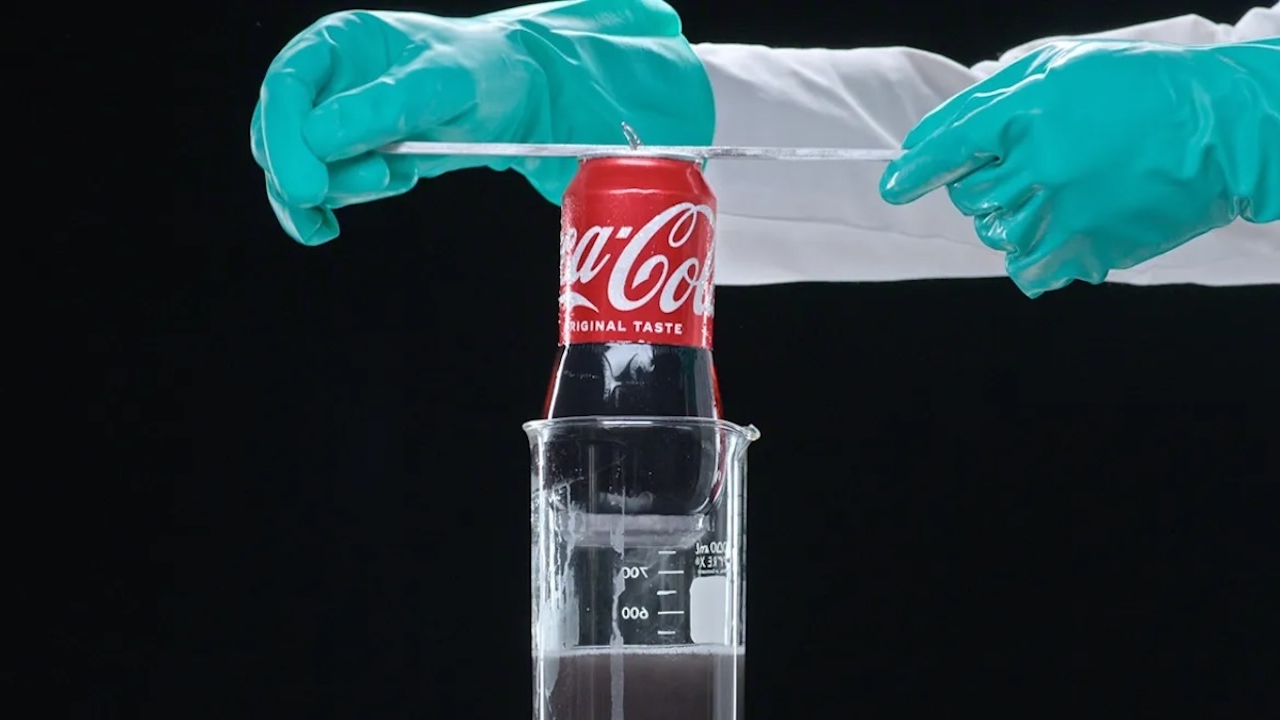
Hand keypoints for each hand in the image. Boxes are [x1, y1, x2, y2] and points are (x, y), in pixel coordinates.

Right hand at [249, 2, 715, 246]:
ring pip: (292, 167)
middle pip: (276, 133)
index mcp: (342, 43)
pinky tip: (338, 221)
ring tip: (392, 180)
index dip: (287, 140)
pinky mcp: (351, 154)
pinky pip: (319, 188)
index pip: (286, 88)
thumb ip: (384, 110)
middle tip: (380, 182)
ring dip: (330, 192)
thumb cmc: (489, 76)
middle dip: (310, 172)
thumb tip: (319, 140)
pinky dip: (327, 209)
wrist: (522, 95)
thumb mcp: (445, 85)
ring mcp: (335, 117)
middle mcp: (328, 77)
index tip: (308, 186)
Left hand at [879, 40, 1276, 296]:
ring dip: (1012, 217)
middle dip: (981, 184)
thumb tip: (928, 141)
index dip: (915, 168)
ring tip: (1060, 190)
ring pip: (994, 233)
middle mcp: (1041, 165)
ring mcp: (1063, 213)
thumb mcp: (1062, 67)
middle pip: (967, 197)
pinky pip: (1025, 270)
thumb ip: (991, 101)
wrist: (1221, 129)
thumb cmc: (1139, 90)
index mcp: (1030, 111)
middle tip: (1027, 165)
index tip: (895, 185)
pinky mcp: (1086, 250)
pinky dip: (1032, 257)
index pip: (951, 145)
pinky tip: (1062, 228)